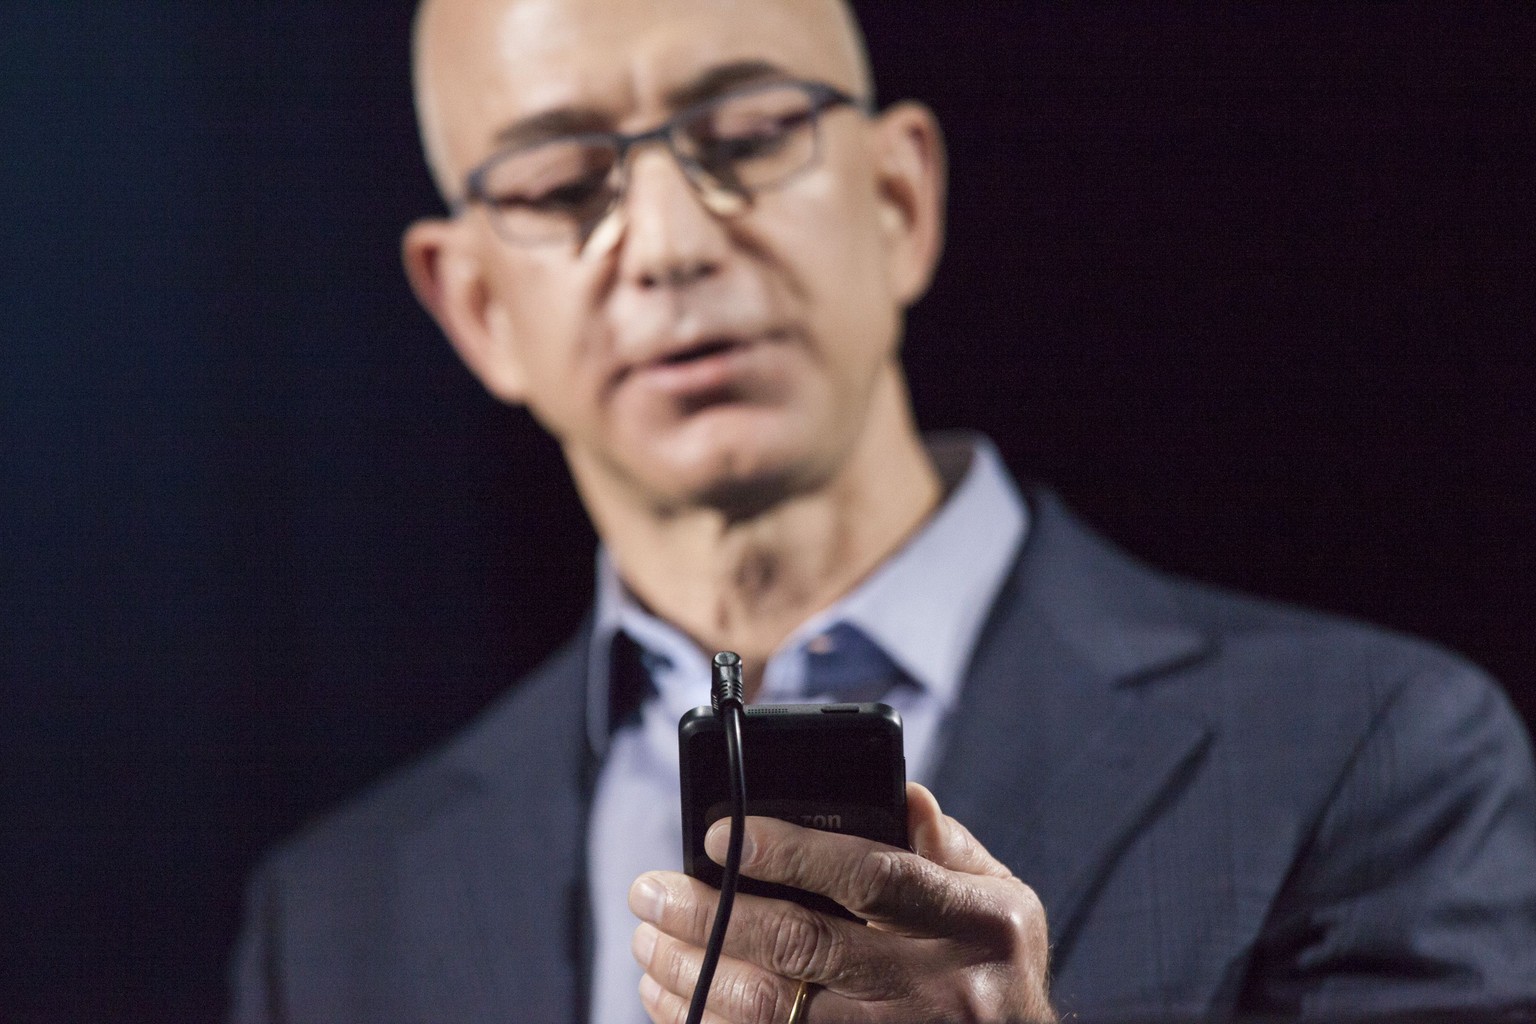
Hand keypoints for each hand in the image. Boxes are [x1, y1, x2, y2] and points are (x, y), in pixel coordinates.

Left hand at [629, 782, 1054, 1022]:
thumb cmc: (997, 964)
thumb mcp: (999, 897)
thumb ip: (944, 845)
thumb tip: (900, 791)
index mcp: (976, 920)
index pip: (871, 876)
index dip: (792, 854)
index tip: (722, 835)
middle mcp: (940, 986)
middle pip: (805, 948)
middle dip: (713, 917)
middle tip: (650, 892)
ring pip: (774, 1014)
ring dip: (696, 978)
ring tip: (647, 945)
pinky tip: (672, 1001)